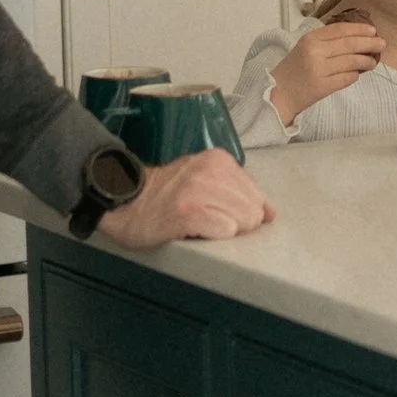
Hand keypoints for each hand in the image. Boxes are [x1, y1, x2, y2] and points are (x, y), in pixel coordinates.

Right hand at [102, 148, 271, 248]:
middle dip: (235, 223)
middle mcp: (210, 170)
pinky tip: (192, 230)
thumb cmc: (165, 196)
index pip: (257, 195)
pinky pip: (224, 231)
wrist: (125, 201)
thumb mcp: (204, 181)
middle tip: (206, 220)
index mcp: (217, 160)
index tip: (216, 212)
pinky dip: (212, 237)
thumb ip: (238, 191)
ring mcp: (198, 190)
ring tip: (197, 223)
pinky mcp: (188, 212)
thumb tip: (270, 213)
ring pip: (242, 222)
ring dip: (221, 230)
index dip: (241, 212)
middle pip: (253, 211)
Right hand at [268, 14, 385, 123]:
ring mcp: (319, 69)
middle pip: (350, 44)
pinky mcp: (323, 86)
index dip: (359, 29)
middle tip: (382, 44)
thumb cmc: (294, 69)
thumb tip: (358, 37)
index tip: (372, 30)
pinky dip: (355, 75)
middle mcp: (315, 51)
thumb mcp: (305, 47)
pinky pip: (347, 78)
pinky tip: (357, 74)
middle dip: (370, 43)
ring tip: (372, 62)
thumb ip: (327, 40)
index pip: (340, 29)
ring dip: (366, 61)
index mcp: (310, 38)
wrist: (279, 92)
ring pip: (352, 62)